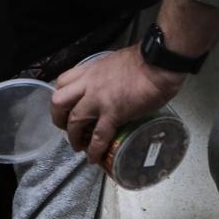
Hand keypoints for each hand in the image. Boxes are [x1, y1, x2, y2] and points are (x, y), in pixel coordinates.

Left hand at [50, 46, 185, 163]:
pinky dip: (94, 149)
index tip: (66, 107)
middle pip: (59, 101)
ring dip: (73, 136)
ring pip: (74, 120)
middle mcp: (89, 84)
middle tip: (66, 128)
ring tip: (78, 146)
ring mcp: (99, 99)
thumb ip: (108, 74)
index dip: (62, 97)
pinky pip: (98, 136)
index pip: (63, 82)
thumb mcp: (116, 62)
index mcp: (90, 70)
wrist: (159, 63)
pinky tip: (94, 158)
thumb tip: (113, 85)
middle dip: (58, 118)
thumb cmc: (146, 60)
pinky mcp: (113, 113)